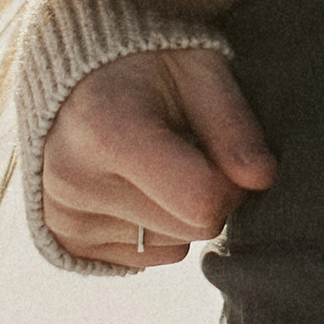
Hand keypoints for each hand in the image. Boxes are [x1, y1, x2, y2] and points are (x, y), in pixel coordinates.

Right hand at [40, 45, 275, 271]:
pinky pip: (147, 258)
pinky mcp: (65, 240)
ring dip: (180, 211)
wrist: (78, 79)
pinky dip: (154, 227)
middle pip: (193, 228)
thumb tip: (261, 178)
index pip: (204, 201)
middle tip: (188, 148)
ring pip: (174, 246)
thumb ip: (232, 124)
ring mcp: (63, 217)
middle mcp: (73, 181)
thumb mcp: (200, 72)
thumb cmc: (148, 66)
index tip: (222, 149)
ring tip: (154, 161)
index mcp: (105, 132)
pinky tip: (134, 185)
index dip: (233, 182)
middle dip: (209, 194)